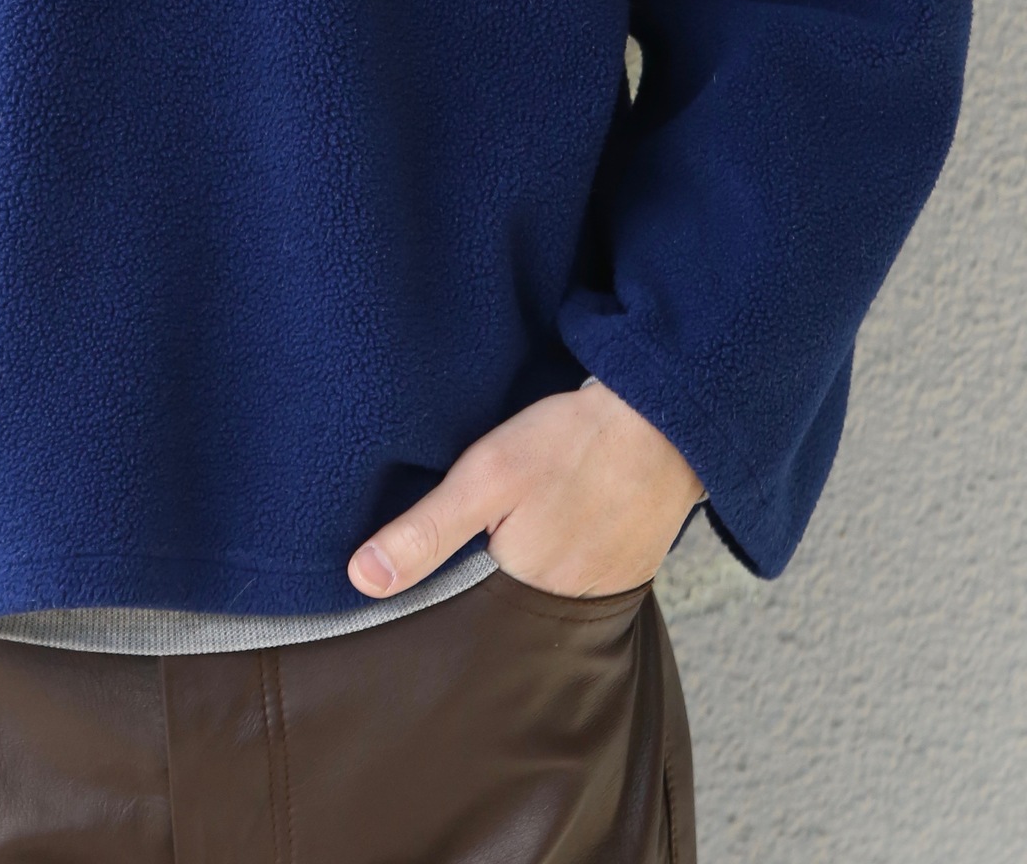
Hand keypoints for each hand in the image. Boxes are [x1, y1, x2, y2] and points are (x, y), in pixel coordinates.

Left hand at [347, 380, 704, 601]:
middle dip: (489, 564)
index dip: (449, 571)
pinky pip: (582, 570)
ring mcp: (604, 591)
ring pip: (542, 584)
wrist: (664, 418)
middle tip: (500, 510)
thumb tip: (362, 578)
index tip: (447, 537)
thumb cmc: (572, 441)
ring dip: (531, 554)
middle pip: (505, 595)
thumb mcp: (487, 476)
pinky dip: (568, 547)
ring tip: (533, 509)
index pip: (465, 603)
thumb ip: (426, 531)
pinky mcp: (629, 571)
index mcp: (523, 592)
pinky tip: (566, 512)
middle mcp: (567, 609)